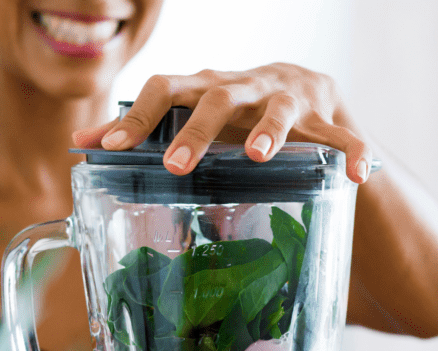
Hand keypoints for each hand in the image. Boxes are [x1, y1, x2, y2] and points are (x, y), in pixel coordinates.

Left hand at [72, 63, 374, 183]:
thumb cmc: (231, 110)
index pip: (164, 90)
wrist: (301, 88)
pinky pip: (343, 136)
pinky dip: (352, 153)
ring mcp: (287, 99)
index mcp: (204, 87)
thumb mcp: (188, 114)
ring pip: (279, 109)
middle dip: (197, 131)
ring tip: (258, 156)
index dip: (137, 117)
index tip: (112, 148)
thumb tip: (80, 144)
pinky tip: (357, 176)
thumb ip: (140, 130)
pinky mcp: (326, 118)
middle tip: (178, 166)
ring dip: (270, 130)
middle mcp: (243, 88)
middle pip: (217, 98)